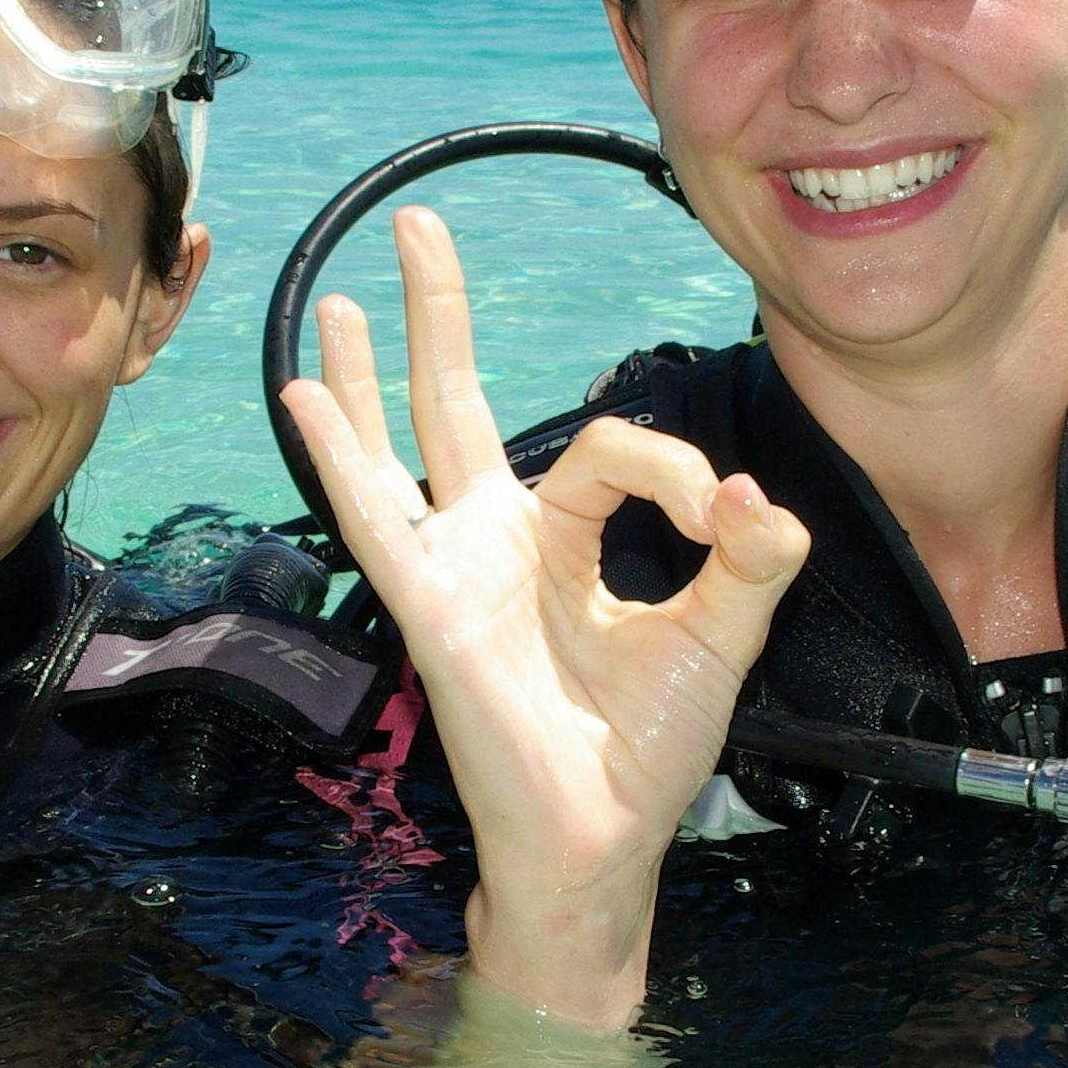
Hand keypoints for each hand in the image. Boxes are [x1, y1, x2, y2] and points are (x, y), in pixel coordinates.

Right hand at [275, 208, 808, 1025]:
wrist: (602, 842)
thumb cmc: (643, 751)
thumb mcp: (721, 639)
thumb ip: (751, 563)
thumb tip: (761, 497)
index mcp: (561, 541)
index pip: (613, 453)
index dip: (680, 470)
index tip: (729, 524)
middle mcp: (495, 544)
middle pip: (458, 404)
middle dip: (438, 315)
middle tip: (418, 225)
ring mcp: (455, 572)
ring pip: (405, 446)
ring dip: (372, 369)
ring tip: (337, 293)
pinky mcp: (432, 609)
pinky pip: (378, 517)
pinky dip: (341, 455)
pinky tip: (305, 396)